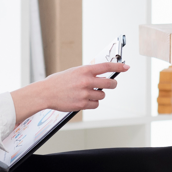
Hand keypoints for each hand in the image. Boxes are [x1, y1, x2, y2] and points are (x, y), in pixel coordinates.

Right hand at [10, 60, 130, 117]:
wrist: (45, 93)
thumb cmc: (58, 82)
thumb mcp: (73, 72)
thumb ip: (87, 73)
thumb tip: (101, 74)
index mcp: (84, 70)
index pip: (106, 66)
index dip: (119, 66)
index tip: (126, 67)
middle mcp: (86, 81)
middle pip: (110, 83)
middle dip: (112, 84)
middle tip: (111, 84)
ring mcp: (85, 93)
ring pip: (102, 95)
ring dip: (98, 95)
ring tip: (87, 93)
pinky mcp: (82, 104)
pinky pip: (95, 105)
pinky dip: (92, 103)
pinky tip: (84, 100)